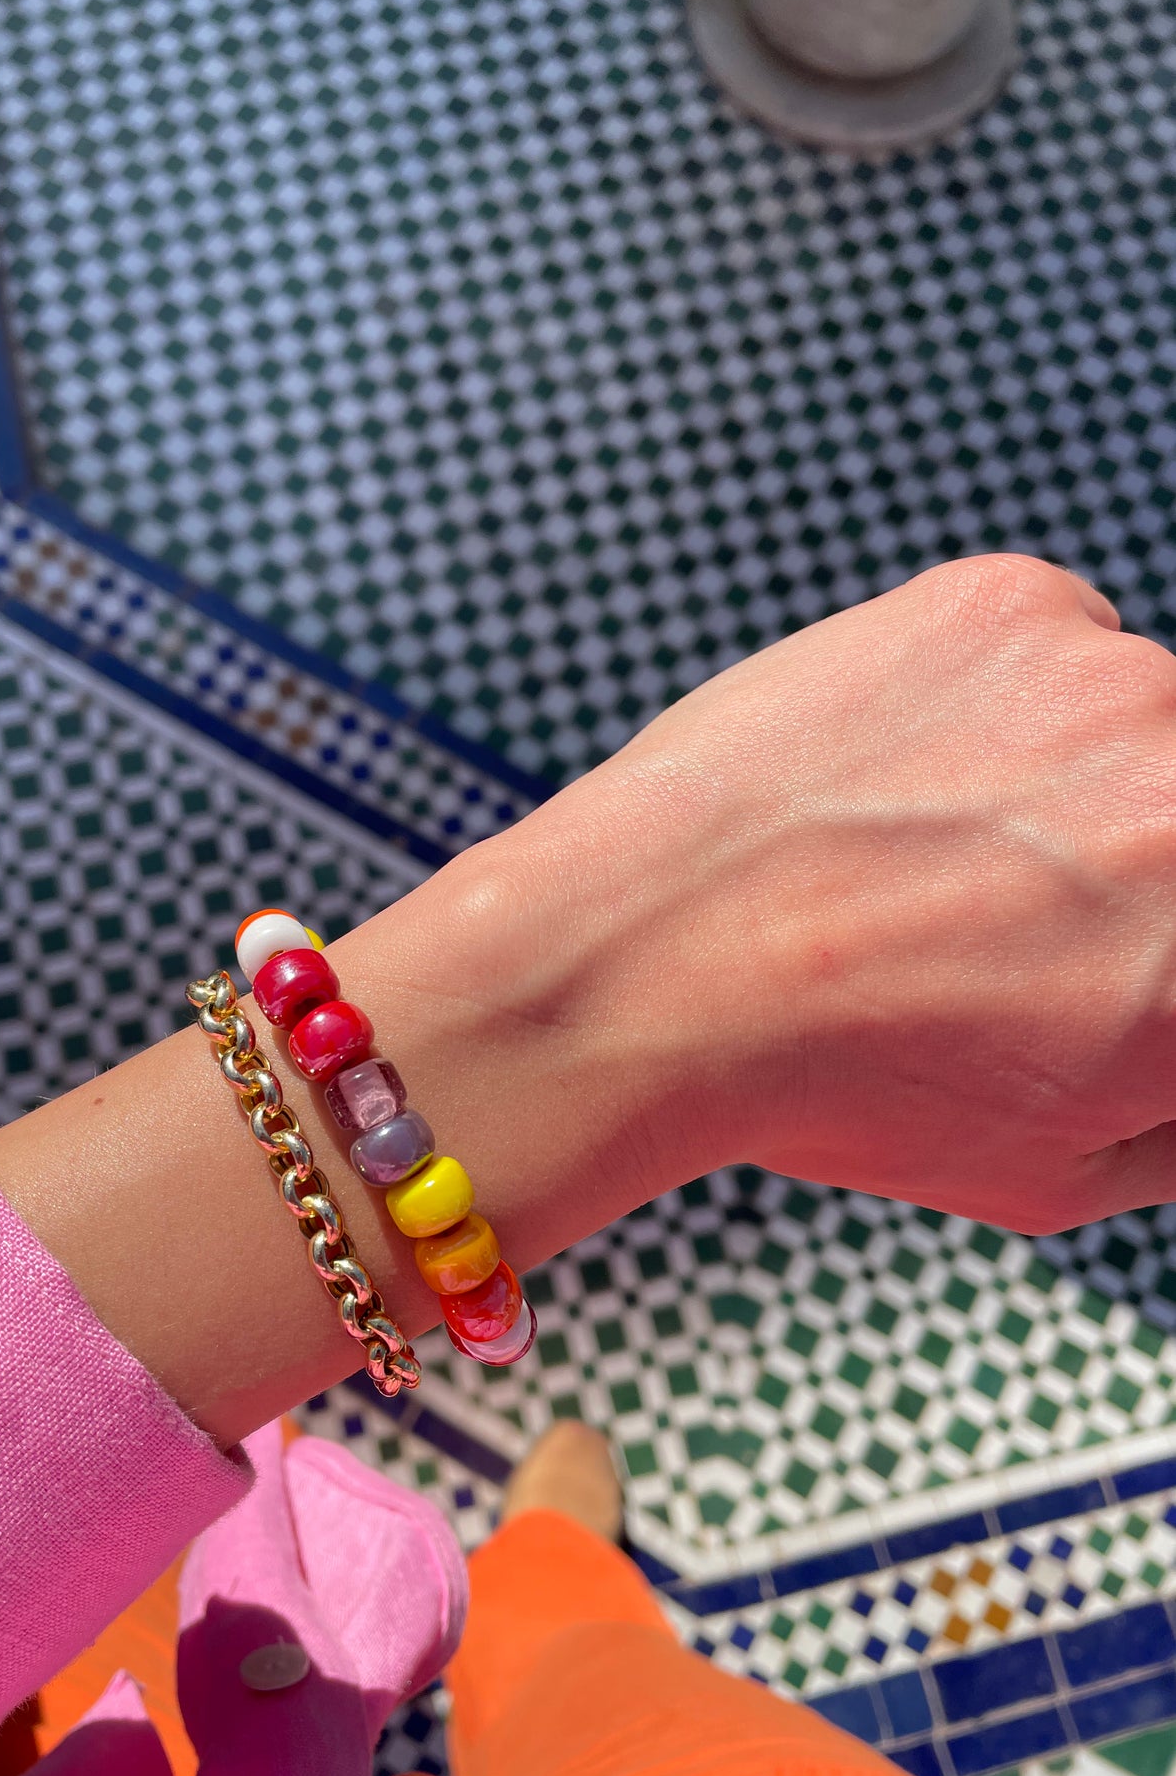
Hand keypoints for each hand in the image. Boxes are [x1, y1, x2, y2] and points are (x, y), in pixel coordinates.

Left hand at [0, 553, 1175, 1441]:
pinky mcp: (1015, 603)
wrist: (651, 957)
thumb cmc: (834, 1083)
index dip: (1143, 962)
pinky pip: (1058, 650)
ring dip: (1070, 784)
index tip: (1084, 962)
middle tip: (1005, 915)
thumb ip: (1175, 1112)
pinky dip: (1001, 705)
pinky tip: (892, 779)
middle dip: (1128, 875)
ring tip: (924, 853)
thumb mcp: (1053, 1173)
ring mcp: (1117, 684)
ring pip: (1137, 730)